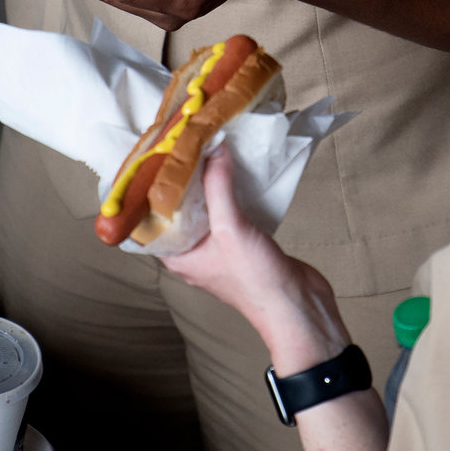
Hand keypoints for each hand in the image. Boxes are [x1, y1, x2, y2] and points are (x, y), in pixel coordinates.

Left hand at [159, 149, 349, 371]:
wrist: (297, 305)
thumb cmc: (255, 279)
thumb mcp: (230, 228)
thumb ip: (219, 187)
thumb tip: (214, 149)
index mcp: (177, 256)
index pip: (152, 217)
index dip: (152, 188)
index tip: (155, 156)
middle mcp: (193, 251)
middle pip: (180, 208)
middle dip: (183, 179)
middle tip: (183, 145)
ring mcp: (218, 247)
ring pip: (206, 208)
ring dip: (208, 183)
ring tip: (207, 151)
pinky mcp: (241, 242)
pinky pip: (229, 210)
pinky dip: (230, 191)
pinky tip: (233, 170)